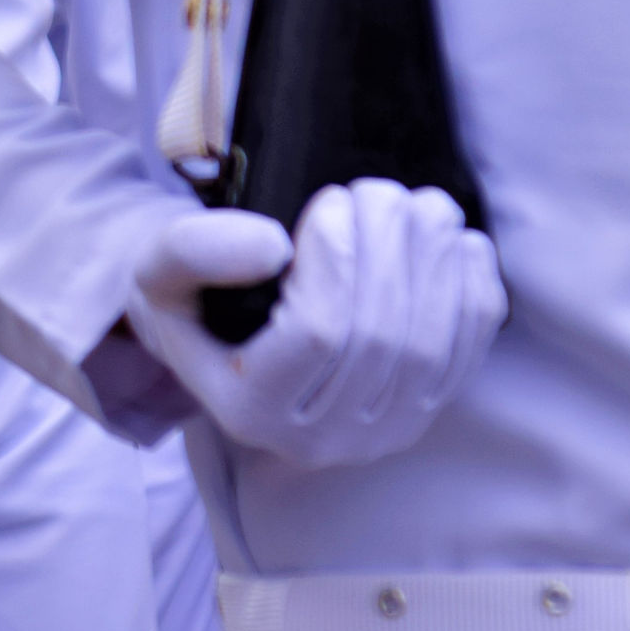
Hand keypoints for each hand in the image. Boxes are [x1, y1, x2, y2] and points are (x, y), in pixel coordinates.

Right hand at [123, 178, 504, 468]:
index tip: (330, 202)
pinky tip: (458, 245)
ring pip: (430, 346)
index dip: (337, 259)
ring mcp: (378, 433)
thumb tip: (273, 245)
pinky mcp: (422, 416)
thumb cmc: (191, 302)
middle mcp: (319, 439)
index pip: (318, 334)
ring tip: (423, 205)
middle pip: (382, 338)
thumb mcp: (156, 271)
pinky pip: (466, 355)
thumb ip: (193, 251)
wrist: (222, 343)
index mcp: (250, 410)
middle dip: (392, 249)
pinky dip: (473, 294)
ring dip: (436, 264)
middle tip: (380, 191)